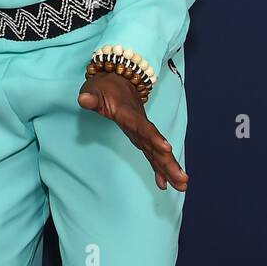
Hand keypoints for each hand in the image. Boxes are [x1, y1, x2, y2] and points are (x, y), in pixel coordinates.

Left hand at [78, 73, 188, 190]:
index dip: (154, 137)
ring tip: (183, 185)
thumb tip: (83, 100)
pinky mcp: (141, 137)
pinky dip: (158, 169)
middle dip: (169, 162)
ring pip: (157, 152)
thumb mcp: (93, 89)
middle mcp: (139, 124)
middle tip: (183, 179)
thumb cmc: (104, 87)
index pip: (143, 127)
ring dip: (169, 168)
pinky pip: (152, 155)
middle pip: (156, 144)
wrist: (118, 80)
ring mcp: (142, 132)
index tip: (167, 148)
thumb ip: (90, 97)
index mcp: (129, 114)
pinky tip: (165, 184)